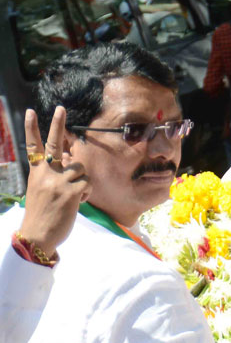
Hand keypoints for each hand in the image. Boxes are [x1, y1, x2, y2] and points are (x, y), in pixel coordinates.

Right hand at [19, 107, 89, 258]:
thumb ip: (52, 174)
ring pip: (80, 168)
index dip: (32, 129)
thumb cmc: (42, 213)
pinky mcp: (71, 191)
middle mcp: (46, 174)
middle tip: (61, 107)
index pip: (33, 147)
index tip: (31, 112)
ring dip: (81, 182)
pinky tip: (75, 204)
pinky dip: (85, 194)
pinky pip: (87, 183)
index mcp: (36, 173)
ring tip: (71, 197)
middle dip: (57, 124)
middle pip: (54, 144)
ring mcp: (58, 181)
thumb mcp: (41, 189)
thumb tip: (68, 161)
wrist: (37, 235)